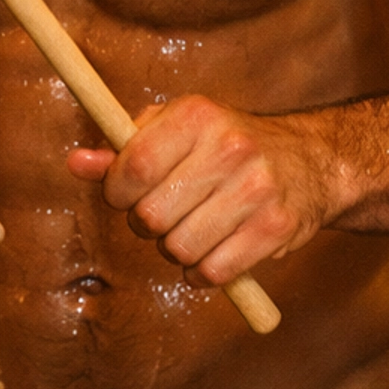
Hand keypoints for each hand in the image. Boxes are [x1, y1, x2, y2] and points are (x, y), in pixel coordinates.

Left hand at [66, 95, 338, 283]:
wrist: (312, 162)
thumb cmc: (225, 145)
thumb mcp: (175, 131)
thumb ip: (123, 149)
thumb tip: (76, 164)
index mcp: (197, 115)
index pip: (134, 165)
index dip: (116, 192)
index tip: (123, 196)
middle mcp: (230, 147)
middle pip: (152, 215)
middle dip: (145, 224)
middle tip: (163, 214)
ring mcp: (258, 189)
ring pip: (179, 249)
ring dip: (174, 250)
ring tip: (191, 230)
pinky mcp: (277, 228)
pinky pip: (213, 272)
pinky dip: (202, 273)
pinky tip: (212, 252)